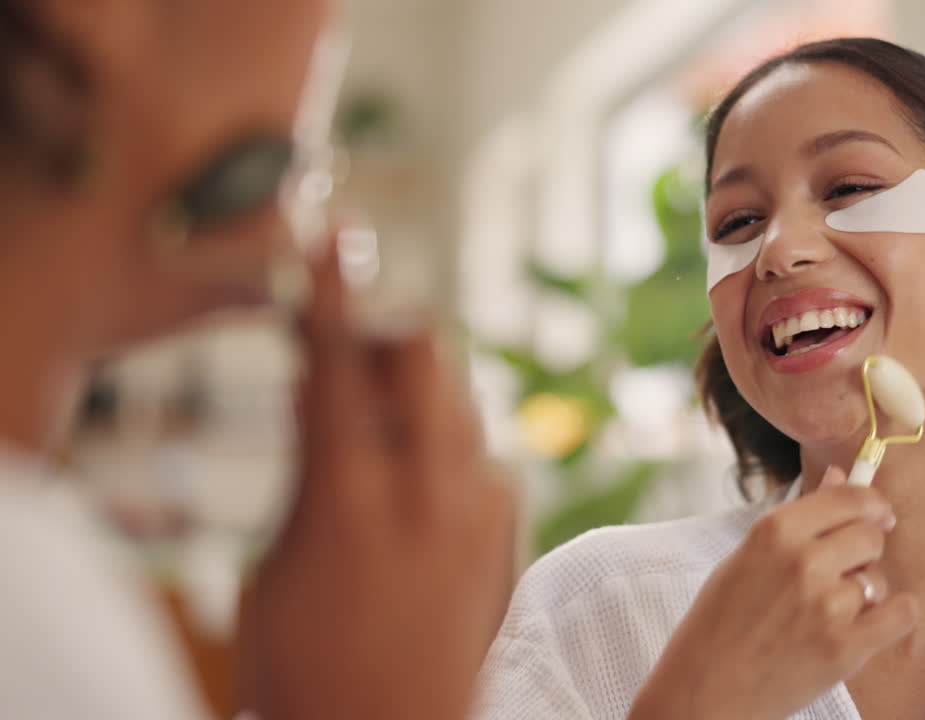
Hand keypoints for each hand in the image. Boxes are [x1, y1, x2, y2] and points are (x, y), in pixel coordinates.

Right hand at [238, 235, 515, 719]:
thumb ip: (306, 471)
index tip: (332, 241)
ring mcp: (481, 513)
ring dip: (418, 391)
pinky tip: (418, 484)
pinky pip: (483, 453)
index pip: (335, 365)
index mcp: (349, 500)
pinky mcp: (510, 533)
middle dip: (385, 337)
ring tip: (376, 429)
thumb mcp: (275, 565)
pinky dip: (448, 445)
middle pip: (427, 353)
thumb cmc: (308, 670)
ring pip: (461, 397)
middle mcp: (428, 494)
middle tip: (349, 359)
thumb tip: (319, 396)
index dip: (329, 292)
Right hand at [630, 466, 916, 719]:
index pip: (850, 498)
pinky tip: (867, 624)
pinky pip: (901, 614)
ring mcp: (826, 606)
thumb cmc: (719, 622)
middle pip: (871, 535)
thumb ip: (798, 517)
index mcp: (775, 531)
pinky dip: (891, 617)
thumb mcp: (747, 557)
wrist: (705, 689)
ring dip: (865, 592)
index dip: (872, 503)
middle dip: (864, 550)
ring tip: (827, 612)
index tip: (877, 513)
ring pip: (880, 578)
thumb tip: (840, 477)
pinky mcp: (845, 648)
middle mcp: (803, 561)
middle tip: (841, 572)